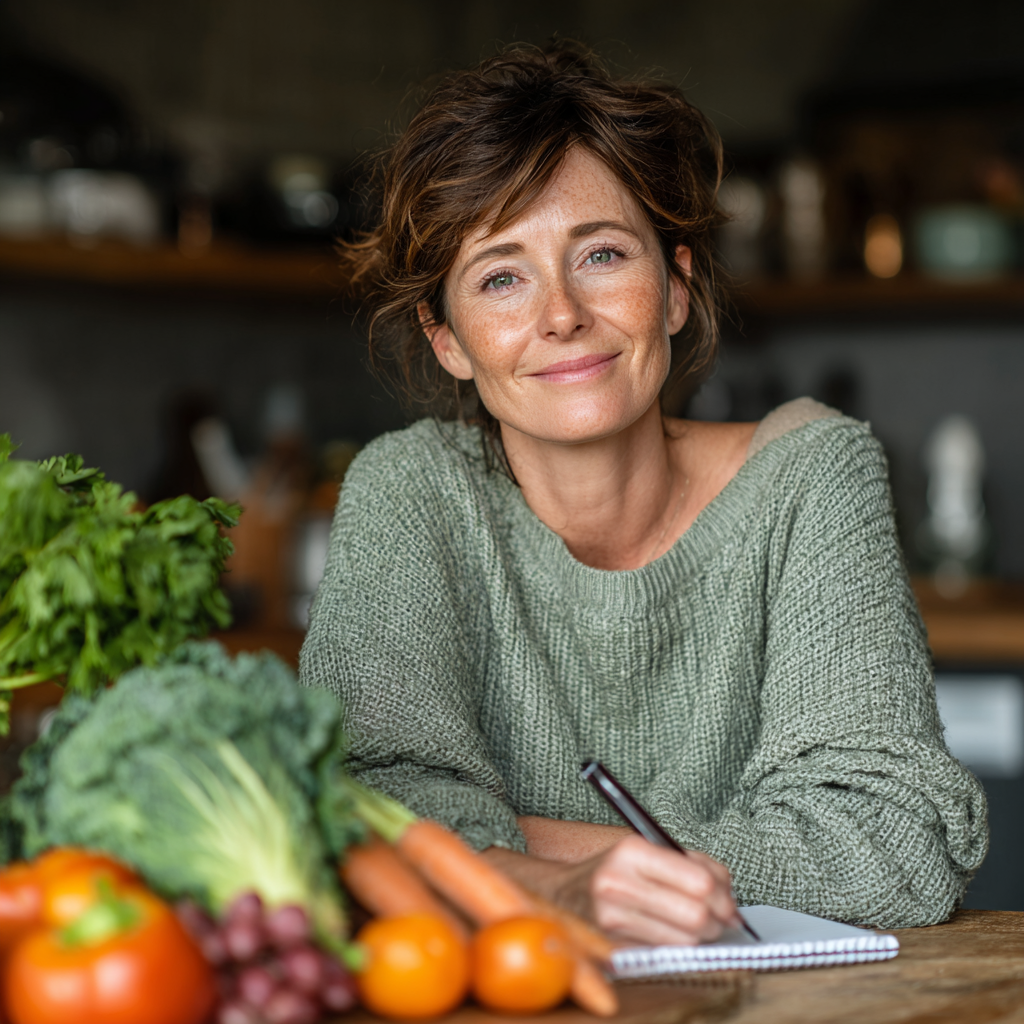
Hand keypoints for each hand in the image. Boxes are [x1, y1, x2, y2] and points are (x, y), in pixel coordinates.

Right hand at [485, 832, 737, 945]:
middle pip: (695, 916)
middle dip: (718, 920)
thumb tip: (729, 896)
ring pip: (684, 941)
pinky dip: (677, 948)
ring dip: (701, 938)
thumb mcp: (647, 849)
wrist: (564, 892)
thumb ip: (691, 864)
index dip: (723, 895)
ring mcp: (611, 918)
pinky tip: (674, 936)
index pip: (699, 882)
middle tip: (720, 918)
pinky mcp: (610, 947)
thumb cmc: (614, 869)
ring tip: (697, 927)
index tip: (728, 901)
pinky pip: (663, 954)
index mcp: (631, 850)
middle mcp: (617, 883)